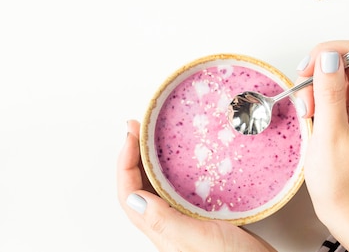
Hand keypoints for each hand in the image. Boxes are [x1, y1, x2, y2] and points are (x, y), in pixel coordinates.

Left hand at [117, 120, 275, 251]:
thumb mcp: (197, 239)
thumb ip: (165, 221)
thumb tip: (134, 197)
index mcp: (160, 229)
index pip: (129, 193)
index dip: (125, 161)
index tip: (132, 133)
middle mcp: (168, 225)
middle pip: (140, 186)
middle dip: (134, 154)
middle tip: (139, 127)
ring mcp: (185, 221)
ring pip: (159, 186)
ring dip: (154, 160)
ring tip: (156, 137)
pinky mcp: (204, 217)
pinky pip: (182, 189)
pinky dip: (178, 170)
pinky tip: (191, 160)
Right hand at [296, 40, 348, 251]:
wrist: (346, 209)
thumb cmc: (340, 180)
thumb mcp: (330, 134)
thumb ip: (329, 93)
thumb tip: (328, 56)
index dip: (332, 52)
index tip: (308, 68)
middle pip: (343, 63)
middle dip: (318, 73)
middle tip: (305, 99)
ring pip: (332, 78)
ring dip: (313, 90)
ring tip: (308, 116)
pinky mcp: (346, 116)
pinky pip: (328, 95)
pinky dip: (314, 102)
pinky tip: (311, 121)